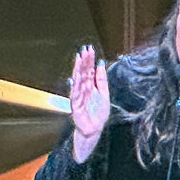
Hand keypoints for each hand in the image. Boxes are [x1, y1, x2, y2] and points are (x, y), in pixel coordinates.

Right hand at [69, 44, 109, 162]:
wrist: (94, 129)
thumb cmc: (98, 113)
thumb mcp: (104, 93)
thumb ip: (101, 79)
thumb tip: (101, 63)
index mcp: (90, 86)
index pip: (89, 70)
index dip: (89, 60)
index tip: (89, 49)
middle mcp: (83, 90)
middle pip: (83, 73)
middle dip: (84, 61)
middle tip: (85, 49)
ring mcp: (78, 97)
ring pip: (78, 80)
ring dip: (78, 69)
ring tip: (79, 58)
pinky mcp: (75, 105)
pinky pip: (75, 93)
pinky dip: (76, 84)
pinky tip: (76, 76)